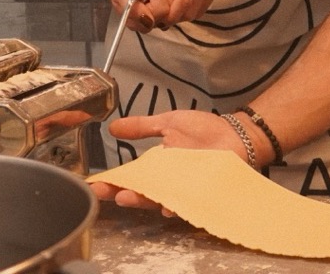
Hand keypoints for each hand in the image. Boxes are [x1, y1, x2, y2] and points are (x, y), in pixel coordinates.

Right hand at [92, 110, 247, 208]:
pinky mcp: (200, 192)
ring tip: (129, 198)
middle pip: (141, 192)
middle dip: (123, 194)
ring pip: (160, 200)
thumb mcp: (167, 122)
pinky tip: (167, 207)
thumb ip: (141, 126)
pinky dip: (177, 206)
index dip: (113, 181)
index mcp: (157, 166)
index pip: (131, 177)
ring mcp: (183, 188)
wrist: (234, 134)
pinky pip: (186, 204)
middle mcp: (168, 181)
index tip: (95, 184)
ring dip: (145, 201)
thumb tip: (112, 127)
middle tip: (108, 194)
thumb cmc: (202, 130)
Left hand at [143, 0, 268, 23]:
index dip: (172, 14)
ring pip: (200, 10)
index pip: (182, 2)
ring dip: (188, 12)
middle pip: (191, 13)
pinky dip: (199, 4)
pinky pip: (209, 2)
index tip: (162, 16)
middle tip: (168, 12)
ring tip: (179, 5)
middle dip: (178, 17)